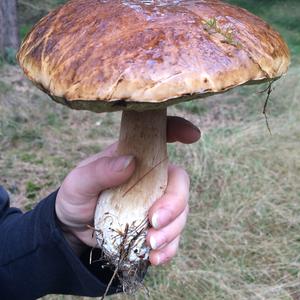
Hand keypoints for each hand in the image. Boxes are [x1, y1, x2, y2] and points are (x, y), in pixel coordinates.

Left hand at [55, 116, 200, 264]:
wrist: (73, 230)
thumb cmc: (76, 197)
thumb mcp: (79, 182)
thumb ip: (100, 171)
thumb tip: (130, 162)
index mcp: (136, 157)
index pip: (161, 137)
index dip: (180, 130)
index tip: (192, 135)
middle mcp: (151, 177)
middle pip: (180, 182)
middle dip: (175, 203)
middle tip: (155, 221)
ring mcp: (156, 202)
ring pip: (181, 211)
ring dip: (172, 229)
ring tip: (151, 245)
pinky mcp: (156, 226)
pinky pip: (174, 236)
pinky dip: (170, 247)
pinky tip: (155, 257)